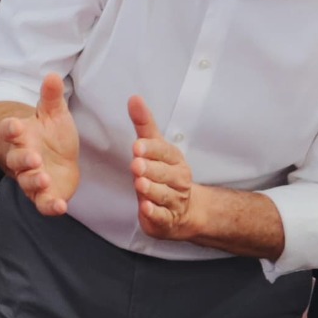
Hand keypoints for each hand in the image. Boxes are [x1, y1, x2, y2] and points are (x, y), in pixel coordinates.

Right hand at [0, 73, 82, 215]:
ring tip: (43, 179)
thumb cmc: (52, 135)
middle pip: (16, 160)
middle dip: (23, 159)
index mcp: (22, 136)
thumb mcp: (53, 113)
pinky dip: (49, 206)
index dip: (10, 128)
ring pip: (27, 182)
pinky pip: (43, 203)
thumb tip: (53, 75)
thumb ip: (51, 97)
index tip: (14, 126)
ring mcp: (32, 178)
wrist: (57, 160)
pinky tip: (60, 206)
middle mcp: (23, 158)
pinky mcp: (44, 195)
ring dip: (33, 181)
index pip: (10, 131)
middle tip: (33, 157)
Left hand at [127, 95, 197, 239]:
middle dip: (151, 168)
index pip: (164, 152)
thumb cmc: (164, 174)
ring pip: (163, 194)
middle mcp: (178, 179)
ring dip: (152, 189)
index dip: (152, 149)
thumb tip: (134, 98)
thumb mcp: (155, 148)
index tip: (138, 146)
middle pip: (165, 173)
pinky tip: (145, 208)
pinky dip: (154, 213)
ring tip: (140, 183)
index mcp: (174, 159)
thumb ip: (144, 125)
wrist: (183, 211)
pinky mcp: (166, 219)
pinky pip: (162, 216)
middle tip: (136, 164)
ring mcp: (174, 200)